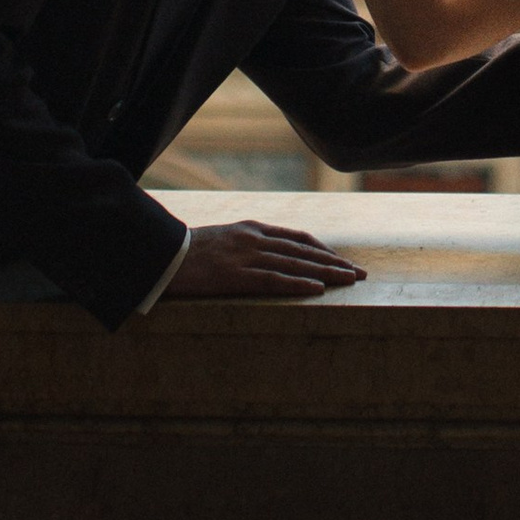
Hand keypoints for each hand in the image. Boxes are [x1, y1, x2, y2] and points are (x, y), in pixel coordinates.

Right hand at [163, 221, 365, 299]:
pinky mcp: (234, 275)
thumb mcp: (222, 240)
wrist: (158, 254)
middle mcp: (254, 238)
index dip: (323, 250)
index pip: (298, 238)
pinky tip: (317, 290)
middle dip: (335, 262)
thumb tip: (270, 256)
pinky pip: (272, 280)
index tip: (342, 261)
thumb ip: (246, 244)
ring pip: (295, 264)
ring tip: (349, 281)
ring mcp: (245, 256)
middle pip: (304, 250)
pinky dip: (297, 284)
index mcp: (252, 229)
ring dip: (326, 273)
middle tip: (360, 274)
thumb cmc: (187, 251)